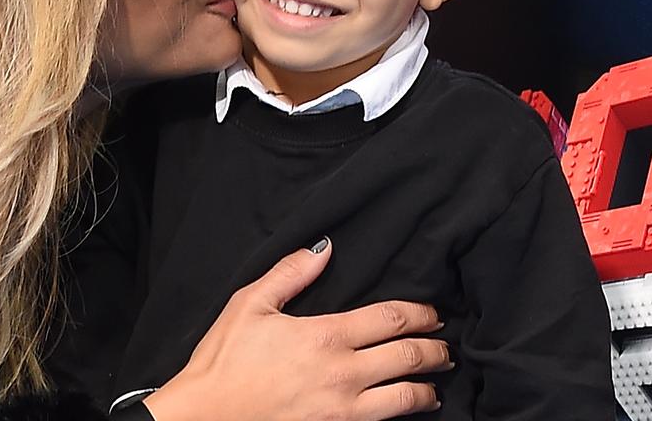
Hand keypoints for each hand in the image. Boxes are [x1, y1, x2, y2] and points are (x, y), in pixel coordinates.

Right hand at [142, 239, 450, 420]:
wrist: (207, 416)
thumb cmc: (224, 361)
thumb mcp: (249, 305)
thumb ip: (290, 274)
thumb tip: (322, 248)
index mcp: (325, 335)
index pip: (391, 319)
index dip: (419, 313)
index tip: (430, 312)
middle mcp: (343, 373)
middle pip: (408, 356)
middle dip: (434, 348)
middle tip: (444, 342)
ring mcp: (344, 408)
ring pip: (406, 397)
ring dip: (429, 386)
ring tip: (437, 377)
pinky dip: (407, 412)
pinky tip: (410, 406)